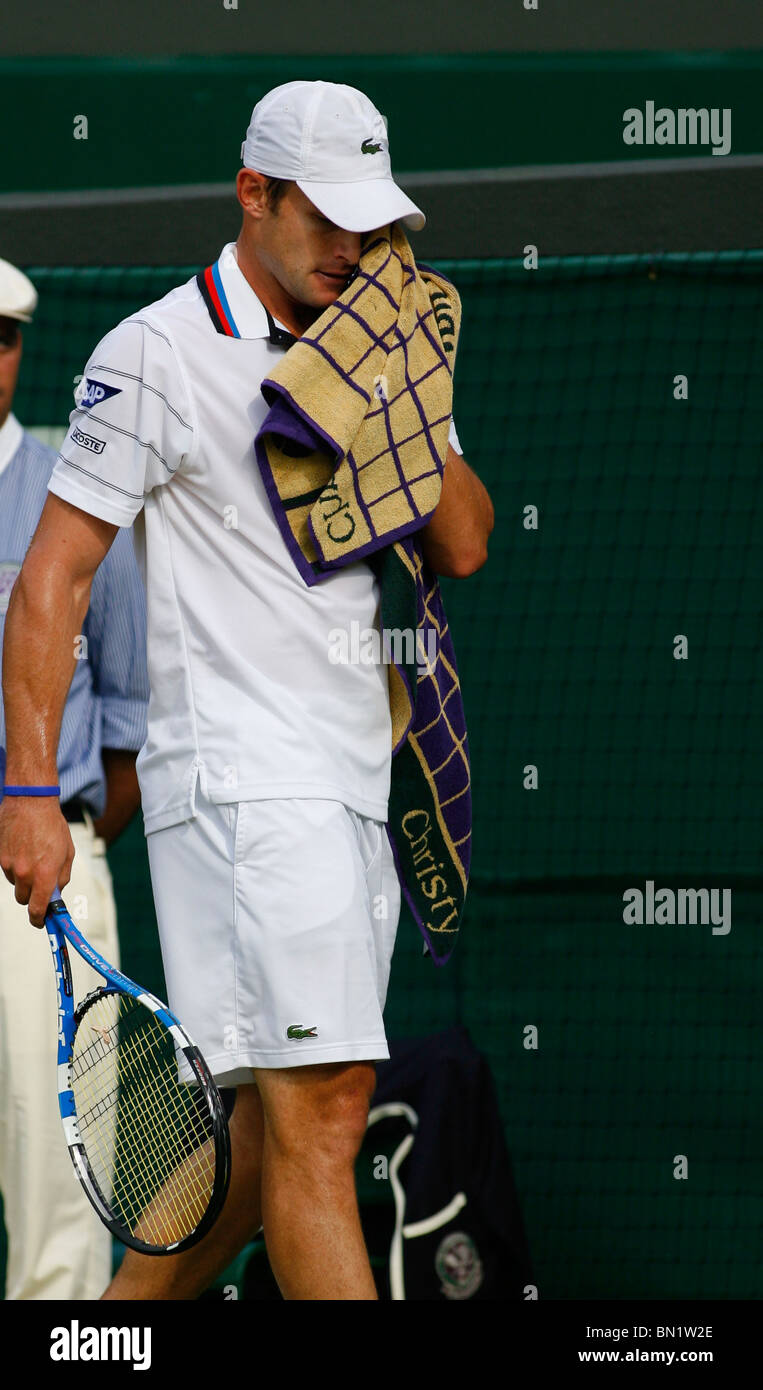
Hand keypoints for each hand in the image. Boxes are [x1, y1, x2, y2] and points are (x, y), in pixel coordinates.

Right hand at [0, 798, 74, 926]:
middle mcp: (25, 873)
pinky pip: (7, 870)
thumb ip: (61, 877)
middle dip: (32, 895)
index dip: (39, 919)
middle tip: (40, 883)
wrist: (30, 802)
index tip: (40, 922)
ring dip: (23, 878)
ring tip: (32, 856)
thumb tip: (55, 894)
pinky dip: (14, 865)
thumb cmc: (53, 826)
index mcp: (45, 874)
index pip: (38, 909)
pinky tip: (22, 849)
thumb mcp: (67, 853)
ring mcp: (9, 865)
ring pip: (15, 884)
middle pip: (24, 899)